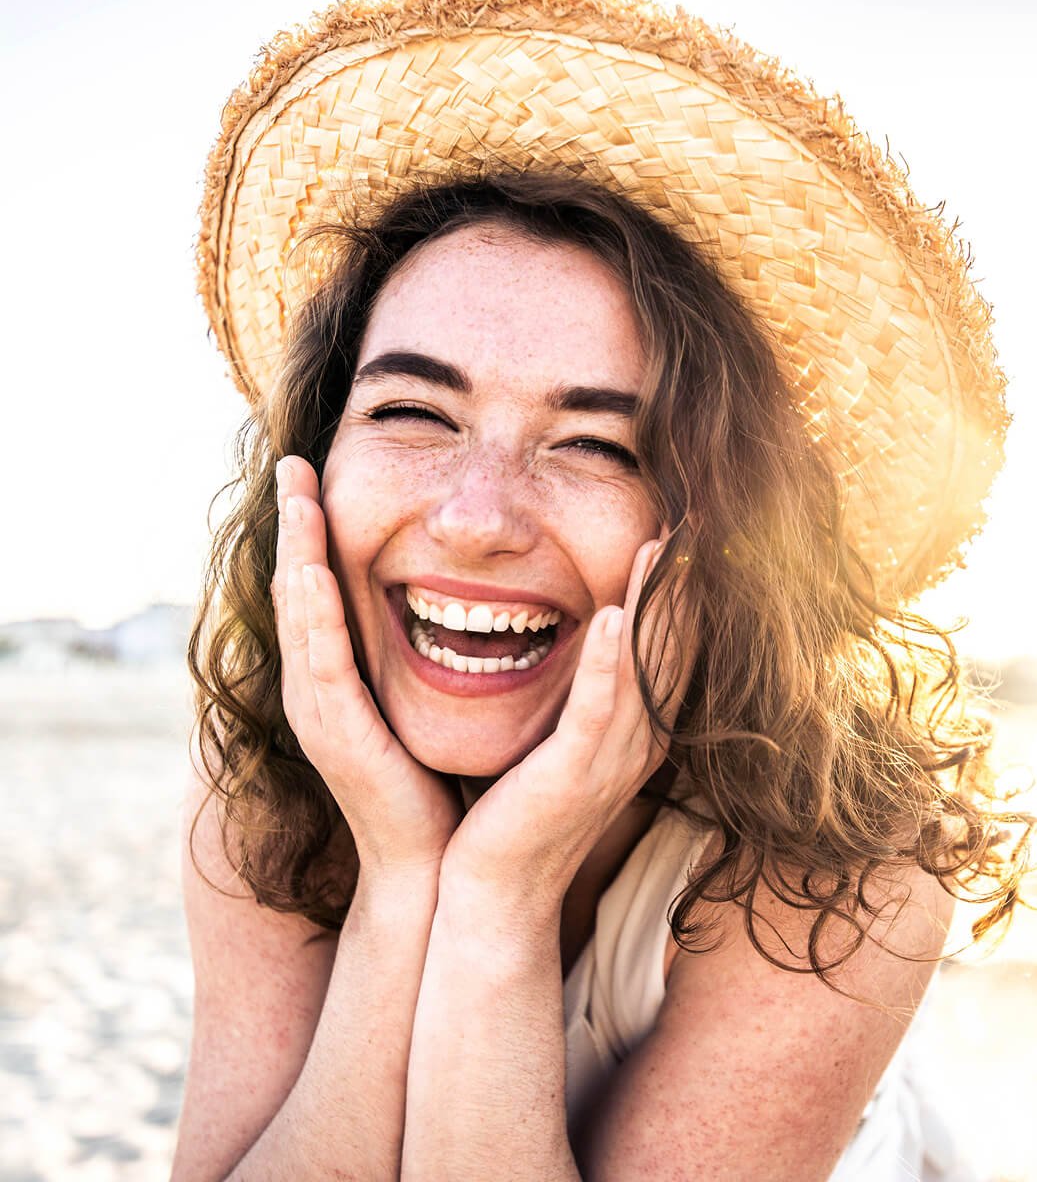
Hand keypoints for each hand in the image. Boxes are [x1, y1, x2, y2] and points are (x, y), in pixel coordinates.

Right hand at [272, 456, 462, 880]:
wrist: (433, 859)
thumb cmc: (438, 776)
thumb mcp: (425, 699)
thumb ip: (426, 651)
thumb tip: (460, 598)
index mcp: (336, 674)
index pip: (318, 587)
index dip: (313, 531)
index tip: (316, 473)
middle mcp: (315, 686)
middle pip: (297, 588)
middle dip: (295, 524)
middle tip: (292, 462)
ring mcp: (318, 710)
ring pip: (300, 614)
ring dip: (296, 551)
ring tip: (296, 493)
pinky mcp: (336, 734)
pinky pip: (320, 661)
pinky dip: (314, 613)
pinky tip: (312, 570)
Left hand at [438, 535, 692, 906]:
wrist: (496, 890)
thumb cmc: (521, 811)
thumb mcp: (563, 746)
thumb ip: (584, 698)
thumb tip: (583, 642)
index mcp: (636, 733)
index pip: (670, 650)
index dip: (680, 593)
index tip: (681, 537)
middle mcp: (636, 742)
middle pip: (669, 648)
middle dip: (678, 584)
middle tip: (688, 522)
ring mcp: (609, 759)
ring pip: (643, 667)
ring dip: (652, 604)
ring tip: (659, 546)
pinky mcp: (572, 772)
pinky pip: (598, 708)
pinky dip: (610, 661)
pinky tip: (616, 614)